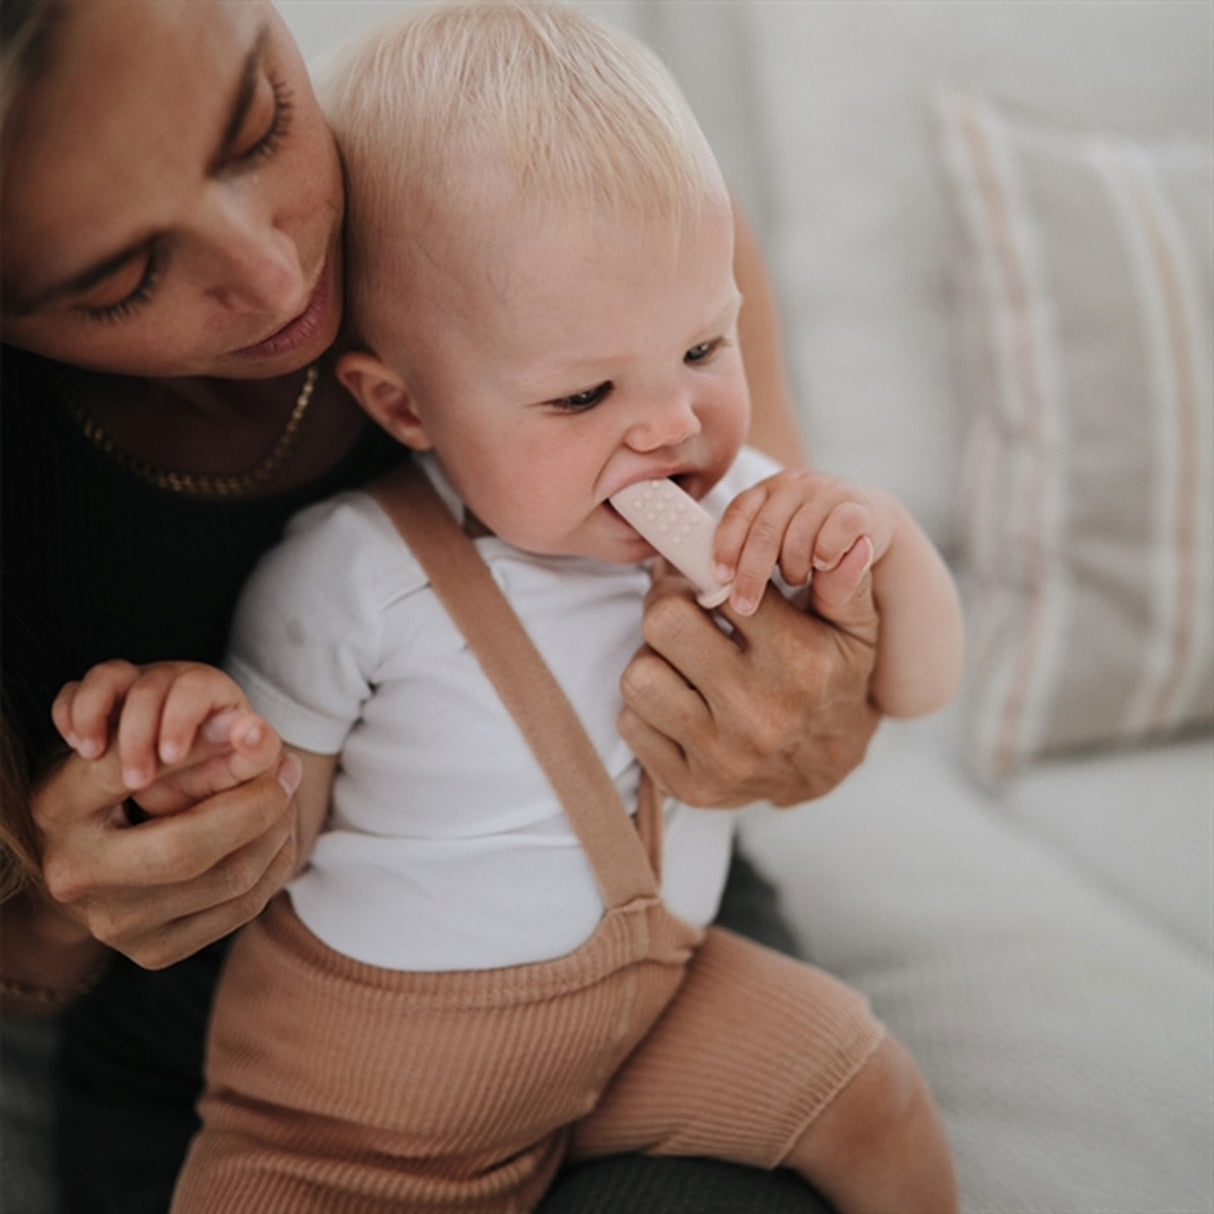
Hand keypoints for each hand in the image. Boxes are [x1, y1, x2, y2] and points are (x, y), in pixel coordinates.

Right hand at [30, 727, 301, 969]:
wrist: (79, 867)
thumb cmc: (108, 790)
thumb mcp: (123, 752)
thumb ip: (176, 739)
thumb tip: (249, 727)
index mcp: (57, 811)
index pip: (131, 773)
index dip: (200, 752)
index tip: (252, 728)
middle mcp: (78, 877)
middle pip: (187, 847)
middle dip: (256, 803)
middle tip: (287, 767)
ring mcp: (116, 925)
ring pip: (230, 879)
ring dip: (276, 831)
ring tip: (286, 794)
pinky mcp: (155, 952)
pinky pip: (242, 908)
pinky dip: (275, 864)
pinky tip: (279, 833)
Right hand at [52, 659, 268, 793]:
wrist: (191, 791)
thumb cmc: (222, 777)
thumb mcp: (242, 771)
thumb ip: (255, 752)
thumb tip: (254, 730)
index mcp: (213, 691)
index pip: (195, 686)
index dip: (180, 717)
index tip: (171, 757)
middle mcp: (173, 681)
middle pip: (148, 684)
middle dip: (136, 732)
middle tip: (137, 781)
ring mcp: (134, 687)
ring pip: (107, 677)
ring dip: (95, 716)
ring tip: (92, 755)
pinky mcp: (101, 703)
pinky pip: (75, 691)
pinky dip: (69, 713)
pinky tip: (76, 747)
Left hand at [618, 560, 879, 807]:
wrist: (827, 768)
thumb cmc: (833, 681)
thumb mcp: (855, 630)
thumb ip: (844, 582)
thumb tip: (851, 543)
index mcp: (799, 663)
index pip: (720, 588)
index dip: (703, 572)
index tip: (704, 578)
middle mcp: (758, 712)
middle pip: (664, 624)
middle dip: (667, 606)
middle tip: (681, 608)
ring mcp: (720, 755)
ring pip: (638, 676)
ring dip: (653, 659)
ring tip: (680, 660)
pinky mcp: (689, 785)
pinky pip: (630, 722)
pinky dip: (646, 706)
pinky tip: (678, 699)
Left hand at [712, 470, 892, 616]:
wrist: (867, 528)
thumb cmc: (808, 546)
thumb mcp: (775, 550)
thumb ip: (750, 558)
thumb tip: (718, 576)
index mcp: (765, 492)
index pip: (738, 511)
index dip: (726, 543)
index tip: (720, 576)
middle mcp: (794, 485)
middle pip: (765, 529)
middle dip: (751, 572)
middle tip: (745, 605)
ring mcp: (827, 492)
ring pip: (799, 533)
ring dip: (793, 567)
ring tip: (797, 580)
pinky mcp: (859, 507)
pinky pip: (838, 528)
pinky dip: (828, 552)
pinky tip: (823, 566)